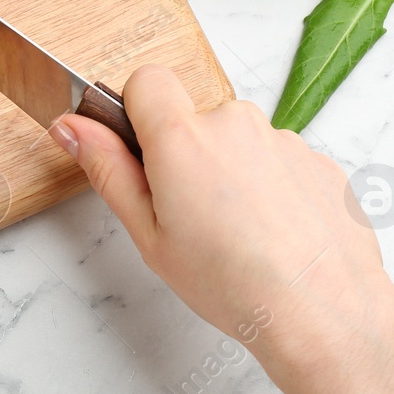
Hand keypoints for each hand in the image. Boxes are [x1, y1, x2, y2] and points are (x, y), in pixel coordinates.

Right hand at [49, 64, 387, 352]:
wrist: (323, 313)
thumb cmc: (232, 283)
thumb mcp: (148, 234)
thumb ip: (107, 169)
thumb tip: (70, 126)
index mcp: (182, 137)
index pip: (146, 80)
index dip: (136, 112)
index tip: (141, 153)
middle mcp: (234, 123)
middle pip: (195, 118)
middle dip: (186, 155)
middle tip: (189, 217)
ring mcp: (283, 140)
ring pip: (238, 143)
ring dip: (231, 174)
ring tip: (238, 237)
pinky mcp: (319, 162)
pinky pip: (278, 163)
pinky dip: (271, 191)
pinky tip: (273, 238)